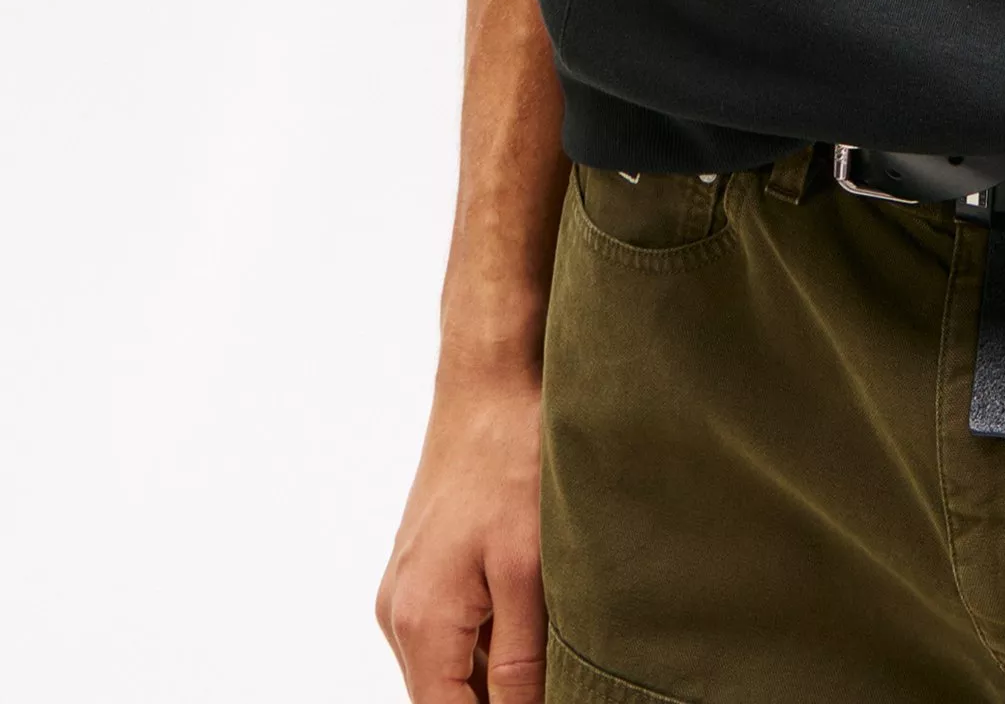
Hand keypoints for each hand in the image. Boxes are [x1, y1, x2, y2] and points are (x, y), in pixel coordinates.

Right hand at [376, 363, 546, 700]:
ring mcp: (407, 587)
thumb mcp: (529, 568)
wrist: (489, 376)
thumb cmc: (511, 458)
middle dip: (499, 699)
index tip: (555, 699)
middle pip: (446, 698)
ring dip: (497, 671)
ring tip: (555, 644)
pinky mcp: (424, 564)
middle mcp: (399, 613)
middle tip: (562, 678)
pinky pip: (453, 628)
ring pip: (451, 666)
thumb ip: (520, 659)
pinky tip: (535, 611)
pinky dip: (490, 635)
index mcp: (420, 625)